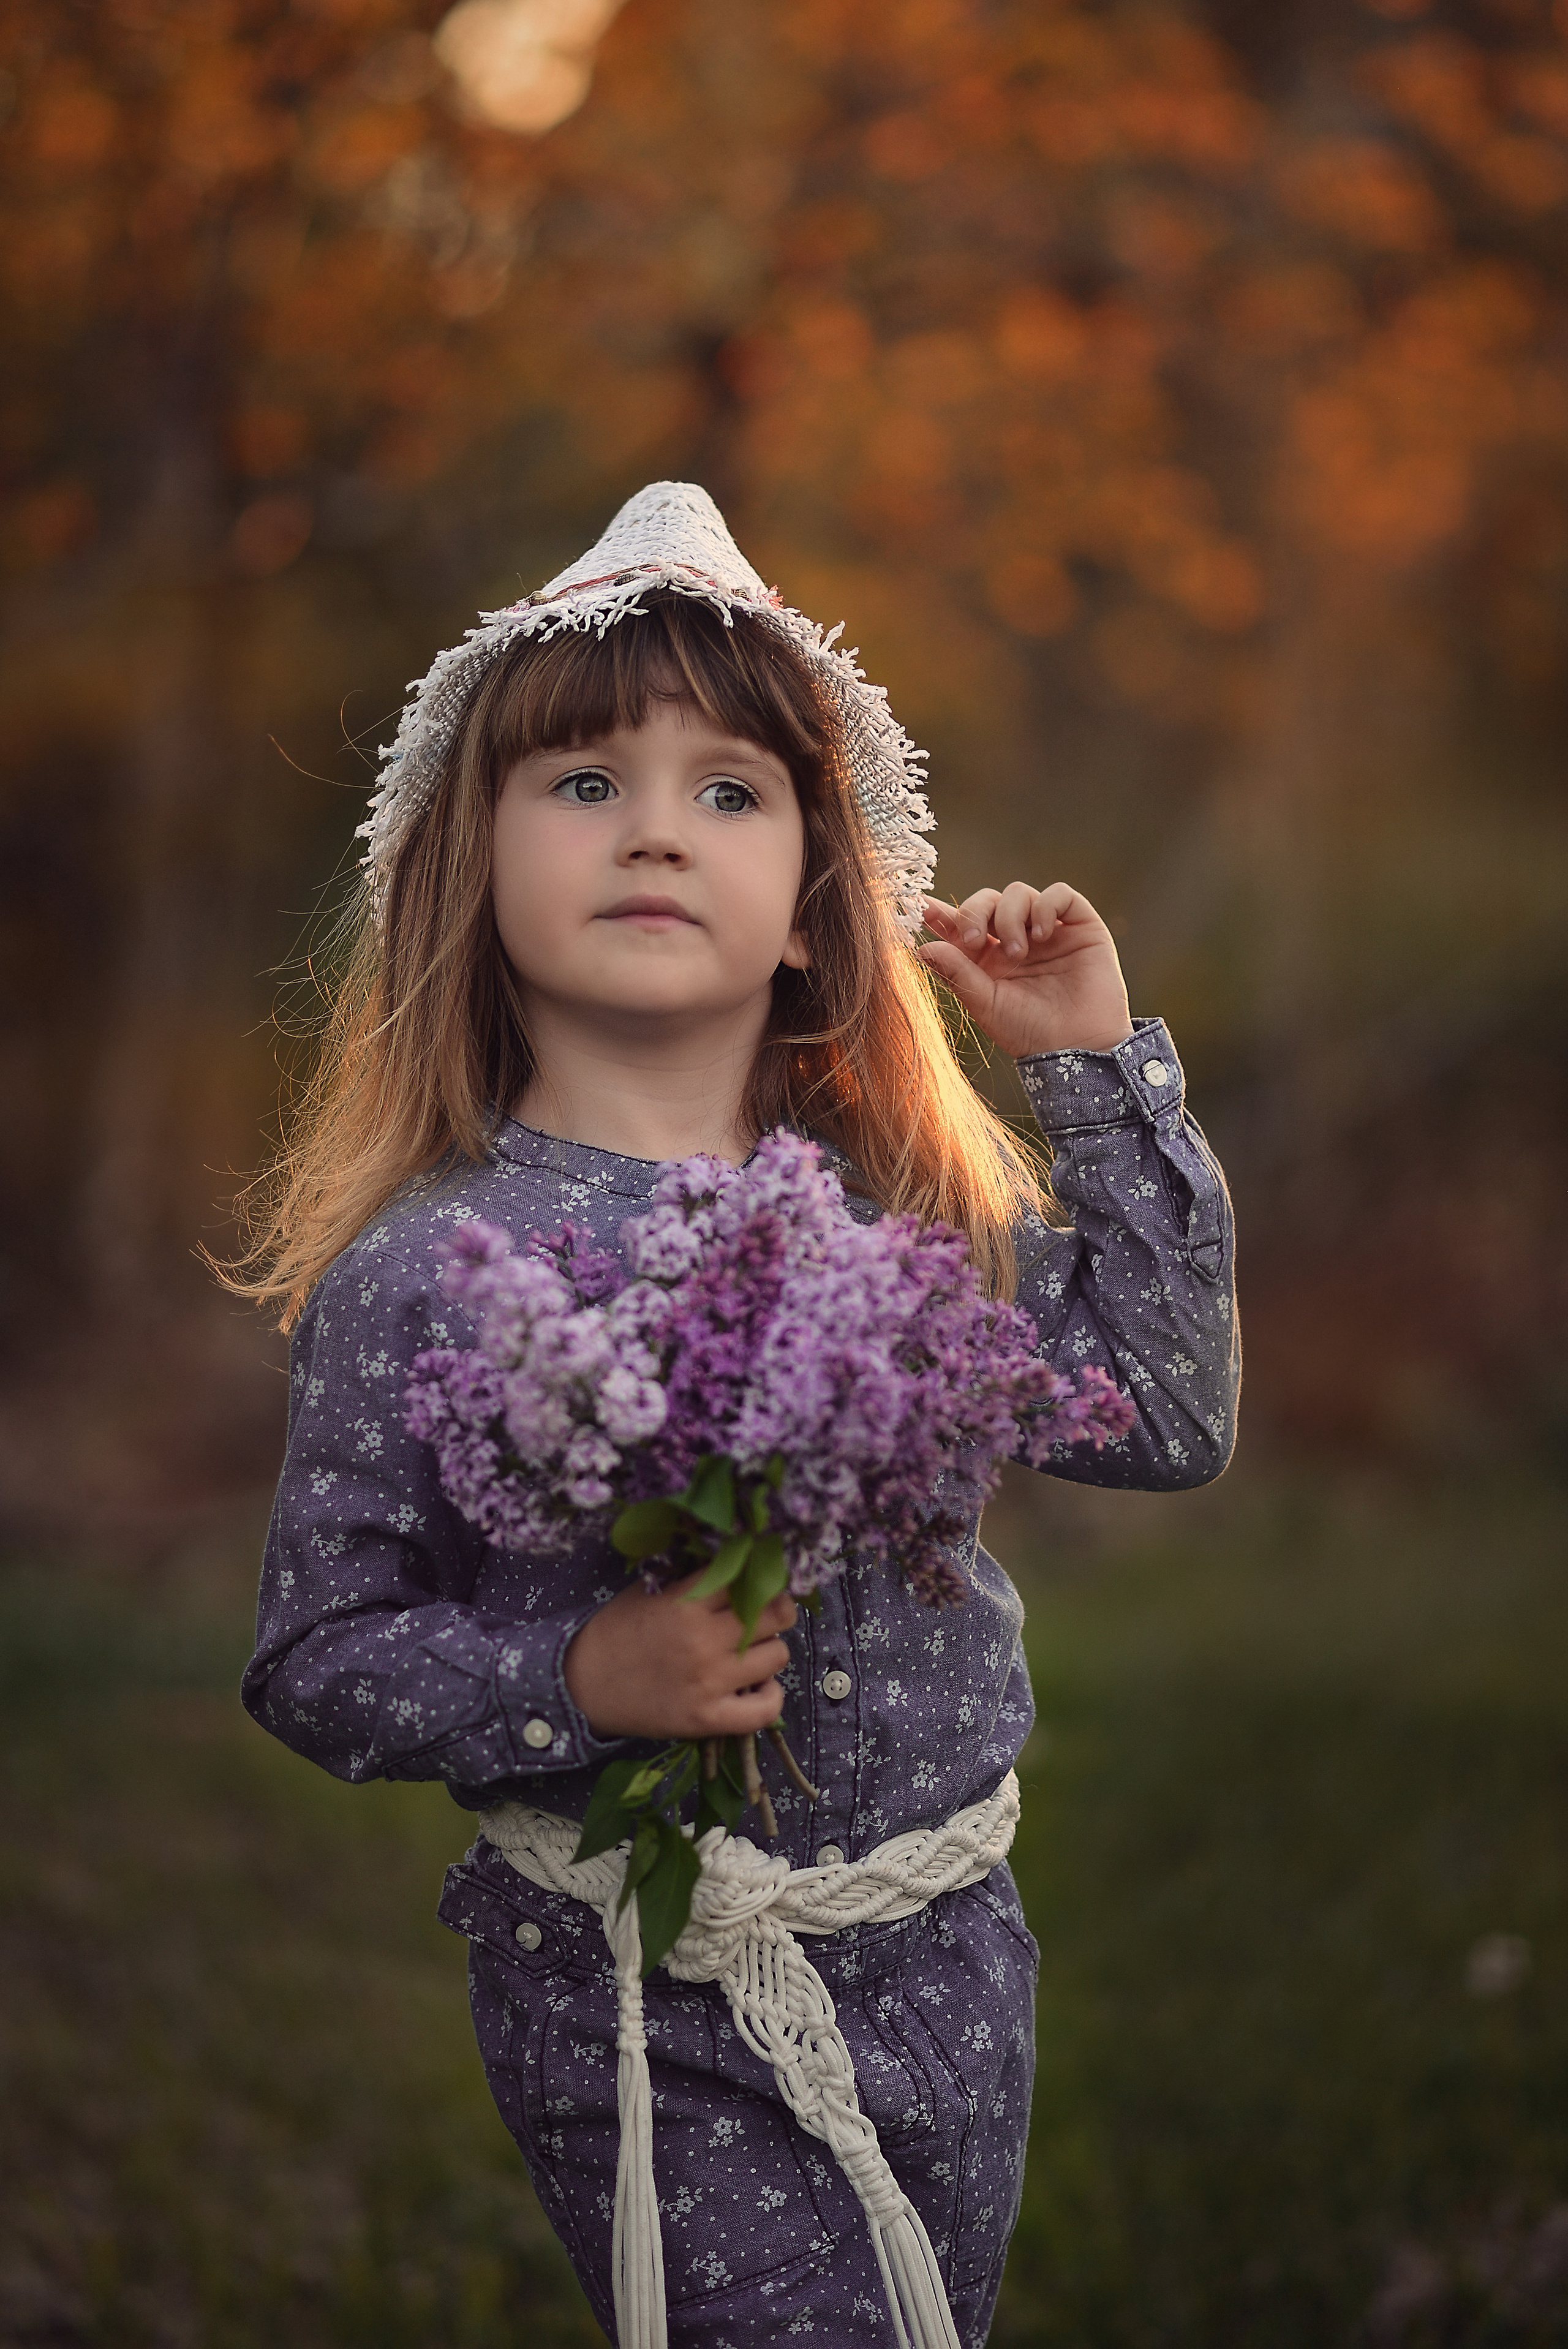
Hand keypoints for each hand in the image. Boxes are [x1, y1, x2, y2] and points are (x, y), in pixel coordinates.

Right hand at [563, 1570, 796, 1740]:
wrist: (581, 1685)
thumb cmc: (617, 1631)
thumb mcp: (649, 1591)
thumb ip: (693, 1578)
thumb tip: (739, 1561)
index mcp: (686, 1602)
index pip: (749, 1577)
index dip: (760, 1577)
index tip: (759, 1581)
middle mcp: (703, 1640)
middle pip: (776, 1614)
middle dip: (774, 1611)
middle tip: (761, 1616)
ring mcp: (709, 1682)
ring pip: (777, 1655)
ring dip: (768, 1651)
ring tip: (749, 1652)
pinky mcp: (708, 1720)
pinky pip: (766, 1709)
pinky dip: (769, 1696)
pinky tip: (755, 1686)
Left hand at [917, 882, 1132, 1058]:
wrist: (1078, 1046)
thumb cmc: (1029, 1032)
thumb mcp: (985, 1003)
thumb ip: (956, 973)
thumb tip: (922, 947)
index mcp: (988, 958)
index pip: (960, 924)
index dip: (940, 912)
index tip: (921, 907)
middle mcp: (1015, 939)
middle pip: (986, 900)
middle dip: (974, 912)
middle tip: (974, 941)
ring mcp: (1047, 930)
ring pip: (1018, 892)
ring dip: (1009, 916)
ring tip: (1018, 952)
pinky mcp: (1079, 926)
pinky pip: (1059, 894)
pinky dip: (1045, 906)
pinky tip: (1041, 934)